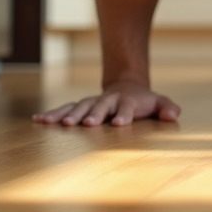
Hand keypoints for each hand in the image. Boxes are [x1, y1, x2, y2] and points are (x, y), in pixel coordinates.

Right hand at [33, 80, 180, 126]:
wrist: (126, 87)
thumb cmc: (144, 101)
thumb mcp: (159, 102)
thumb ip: (167, 108)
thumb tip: (173, 115)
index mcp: (126, 100)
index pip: (126, 107)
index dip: (124, 114)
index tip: (119, 123)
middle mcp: (106, 100)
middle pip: (99, 106)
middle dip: (92, 114)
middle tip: (86, 124)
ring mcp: (91, 102)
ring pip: (78, 107)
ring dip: (67, 114)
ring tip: (55, 123)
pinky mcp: (79, 107)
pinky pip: (64, 109)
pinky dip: (52, 113)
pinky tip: (38, 120)